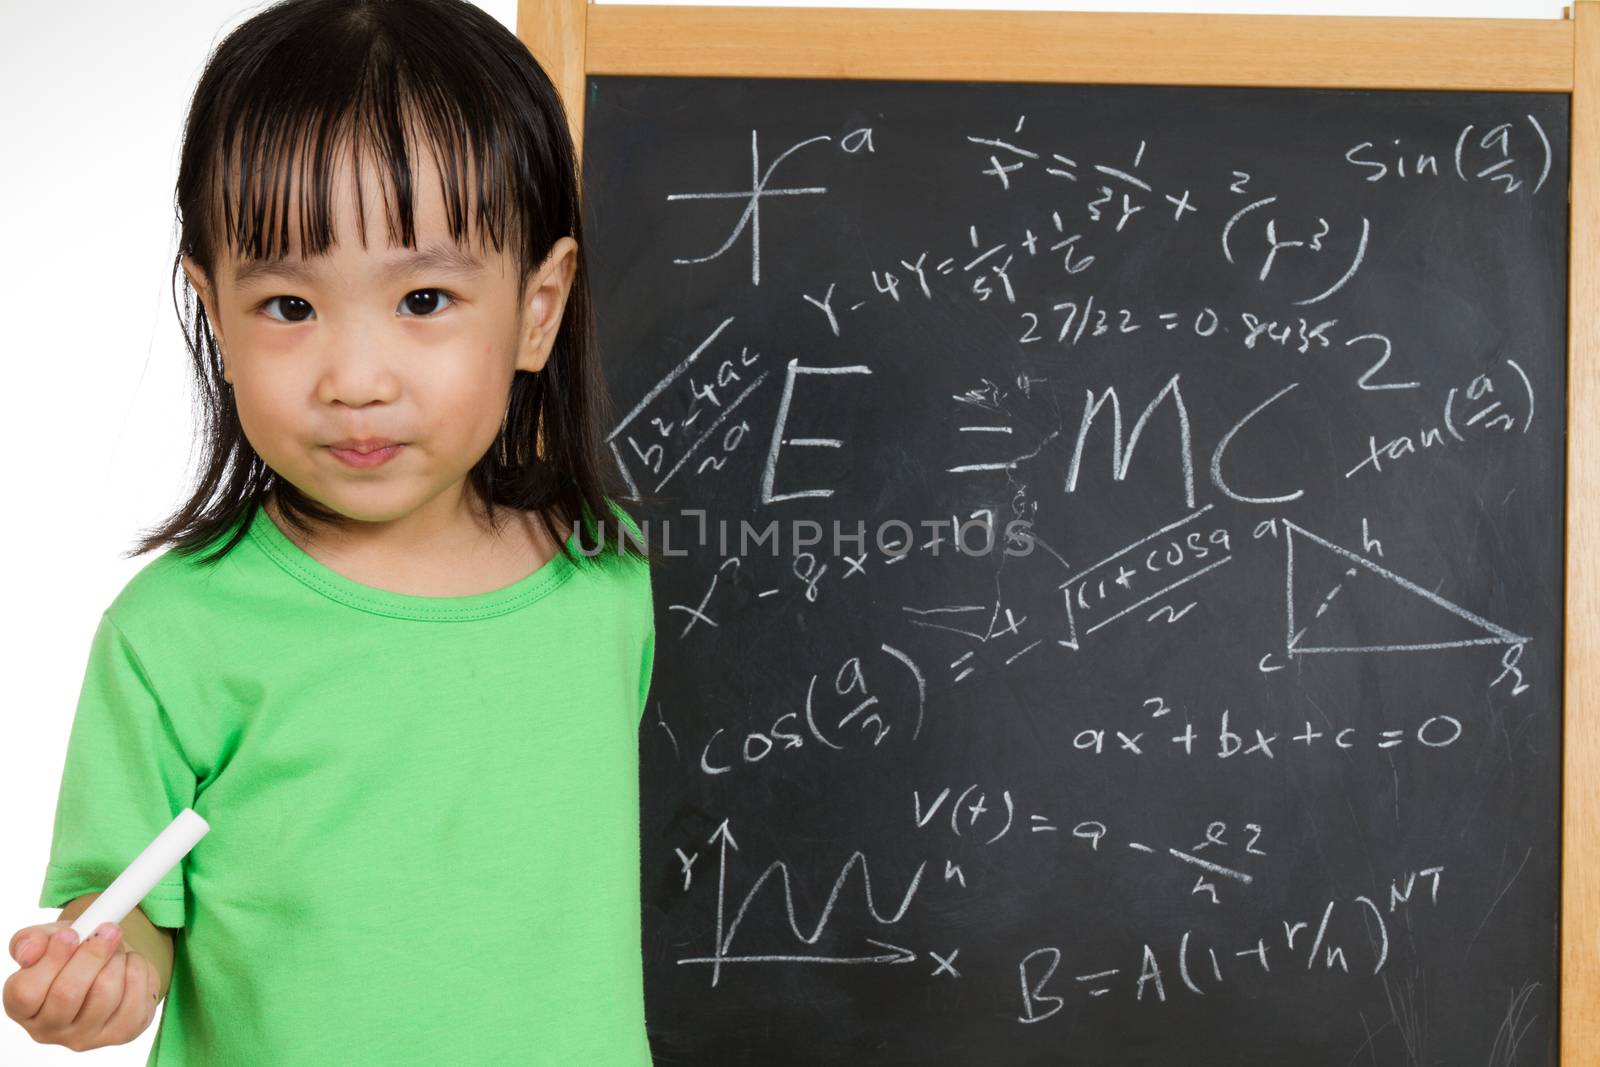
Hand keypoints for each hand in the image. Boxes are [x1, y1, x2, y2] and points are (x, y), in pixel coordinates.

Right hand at [3, 919, 159, 1049]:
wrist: (106, 962)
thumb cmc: (70, 952)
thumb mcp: (47, 939)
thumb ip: (31, 940)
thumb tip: (29, 952)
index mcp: (21, 1008)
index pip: (26, 992)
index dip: (51, 959)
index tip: (70, 933)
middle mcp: (49, 1030)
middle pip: (68, 994)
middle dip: (93, 955)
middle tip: (108, 930)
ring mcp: (86, 1036)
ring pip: (105, 993)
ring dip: (117, 960)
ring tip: (116, 948)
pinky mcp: (122, 1033)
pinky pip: (135, 998)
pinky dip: (137, 970)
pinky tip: (129, 964)